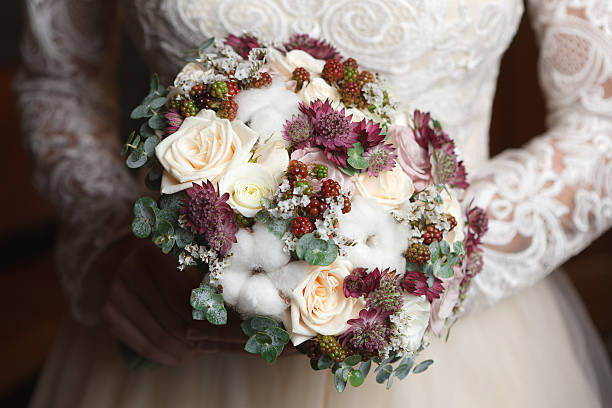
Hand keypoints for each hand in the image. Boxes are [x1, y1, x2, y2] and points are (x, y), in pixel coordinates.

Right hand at [97, 237, 245, 364]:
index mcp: (153, 254)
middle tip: (224, 347)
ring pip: (160, 337)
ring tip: (206, 352)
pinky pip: (142, 345)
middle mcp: (129, 272)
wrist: (127, 255)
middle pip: (174, 322)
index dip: (211, 320)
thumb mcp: (191, 258)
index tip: (235, 331)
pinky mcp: (109, 314)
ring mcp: (115, 295)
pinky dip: (167, 355)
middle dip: (203, 340)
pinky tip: (185, 356)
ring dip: (187, 351)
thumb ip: (212, 281)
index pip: (187, 300)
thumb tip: (246, 315)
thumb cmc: (172, 257)